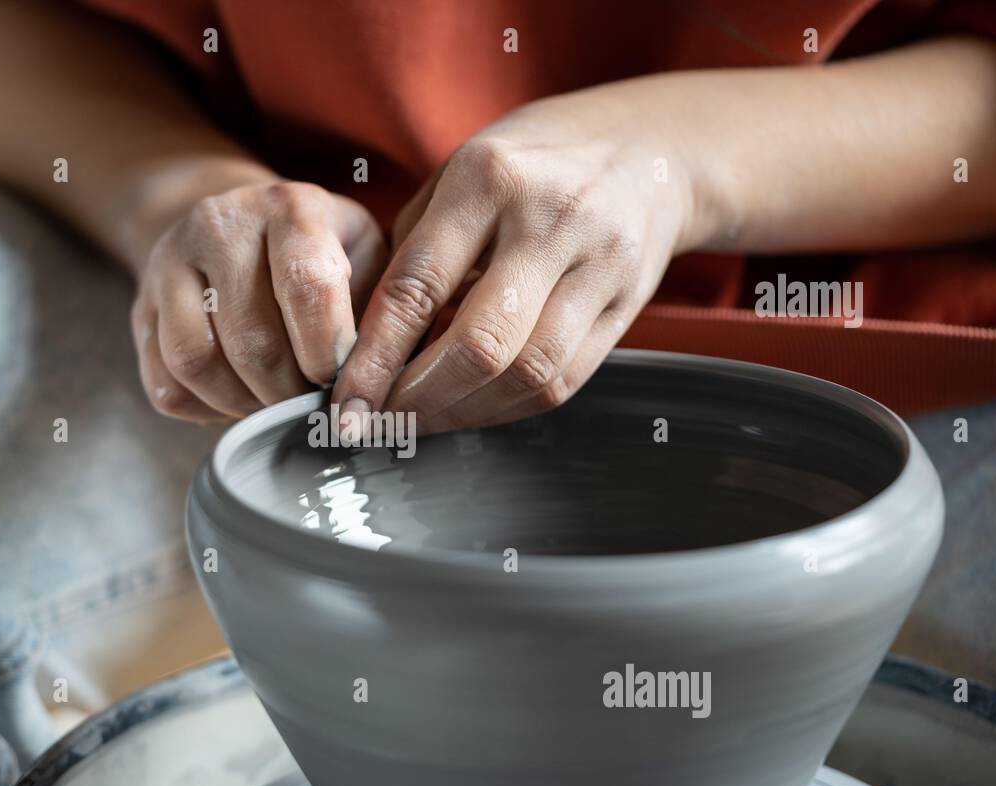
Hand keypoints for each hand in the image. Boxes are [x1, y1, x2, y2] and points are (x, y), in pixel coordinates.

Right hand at [133, 181, 385, 421]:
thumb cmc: (321, 253)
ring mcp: (169, 264)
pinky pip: (165, 384)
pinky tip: (238, 399)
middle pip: (251, 338)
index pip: (306, 287)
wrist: (233, 223)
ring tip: (274, 408)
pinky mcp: (140, 309)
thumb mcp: (364, 253)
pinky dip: (205, 410)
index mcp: (291, 208)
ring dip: (243, 405)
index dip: (328, 352)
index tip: (343, 385)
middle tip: (312, 409)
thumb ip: (381, 307)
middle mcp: (221, 225)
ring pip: (196, 362)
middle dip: (289, 393)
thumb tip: (387, 384)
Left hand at [331, 90, 700, 433]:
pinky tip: (472, 407)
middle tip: (381, 420)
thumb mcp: (458, 175)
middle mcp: (550, 219)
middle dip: (418, 398)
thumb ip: (414, 253)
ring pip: (526, 373)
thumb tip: (364, 348)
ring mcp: (599, 263)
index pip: (418, 286)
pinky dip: (506, 408)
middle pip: (479, 344)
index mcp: (488, 178)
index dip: (375, 359)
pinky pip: (562, 381)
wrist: (649, 153)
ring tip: (422, 419)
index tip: (345, 404)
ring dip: (463, 412)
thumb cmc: (530, 167)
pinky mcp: (628, 306)